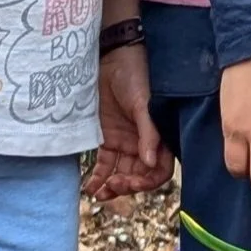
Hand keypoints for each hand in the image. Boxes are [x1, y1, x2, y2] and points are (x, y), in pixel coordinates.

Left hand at [85, 45, 169, 199]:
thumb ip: (148, 133)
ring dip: (112, 187)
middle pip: (139, 176)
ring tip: (100, 194)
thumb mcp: (143, 104)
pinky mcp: (107, 138)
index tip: (131, 183)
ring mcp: (125, 142)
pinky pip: (104, 164)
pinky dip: (98, 177)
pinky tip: (90, 187)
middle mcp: (144, 144)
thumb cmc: (136, 75)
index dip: (148, 182)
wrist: (112, 57)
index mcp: (160, 137)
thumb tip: (149, 164)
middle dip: (127, 186)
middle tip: (113, 187)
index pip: (160, 170)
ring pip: (121, 174)